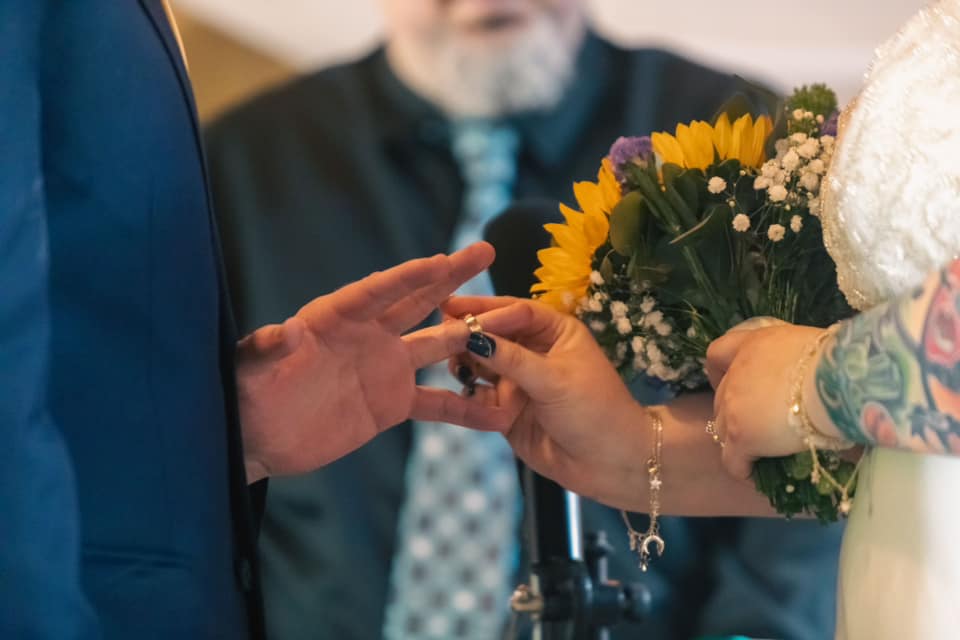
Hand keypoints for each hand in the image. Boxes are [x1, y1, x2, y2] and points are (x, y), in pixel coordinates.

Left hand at [236, 243, 497, 482]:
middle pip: (416, 300)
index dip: (410, 276)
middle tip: (484, 250)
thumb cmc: (248, 396)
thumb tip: (284, 330)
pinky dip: (466, 407)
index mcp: (333, 318)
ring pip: (437, 347)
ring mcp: (384, 368)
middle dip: (451, 276)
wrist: (256, 439)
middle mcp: (366, 335)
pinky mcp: (391, 404)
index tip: (443, 260)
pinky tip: (497, 414)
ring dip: (473, 337)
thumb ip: (267, 348)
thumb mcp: (250, 371)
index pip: (378, 291)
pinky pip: (436, 403)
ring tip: (512, 325)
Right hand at [427, 296, 772, 514]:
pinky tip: (458, 389)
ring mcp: (519, 380)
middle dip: (470, 334)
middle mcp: (535, 351)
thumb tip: (473, 336)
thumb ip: (511, 358)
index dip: (485, 309)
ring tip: (447, 361)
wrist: (611, 465)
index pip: (516, 311)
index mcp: (556, 332)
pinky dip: (468, 391)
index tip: (453, 308)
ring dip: (465, 361)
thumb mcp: (554, 380)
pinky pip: (480, 394)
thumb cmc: (595, 412)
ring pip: (482, 363)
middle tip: (438, 332)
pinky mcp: (506, 409)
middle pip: (494, 334)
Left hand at [706, 322, 826, 478]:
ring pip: (722, 428)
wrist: (840, 381)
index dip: (721, 371)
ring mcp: (734, 406)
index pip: (718, 354)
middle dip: (736, 409)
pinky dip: (742, 469)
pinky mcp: (741, 436)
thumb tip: (804, 375)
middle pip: (721, 396)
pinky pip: (733, 461)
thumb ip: (792, 358)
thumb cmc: (838, 360)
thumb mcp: (808, 346)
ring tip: (762, 450)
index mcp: (753, 345)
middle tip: (762, 423)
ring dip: (738, 438)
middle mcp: (736, 373)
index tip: (732, 381)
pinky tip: (757, 475)